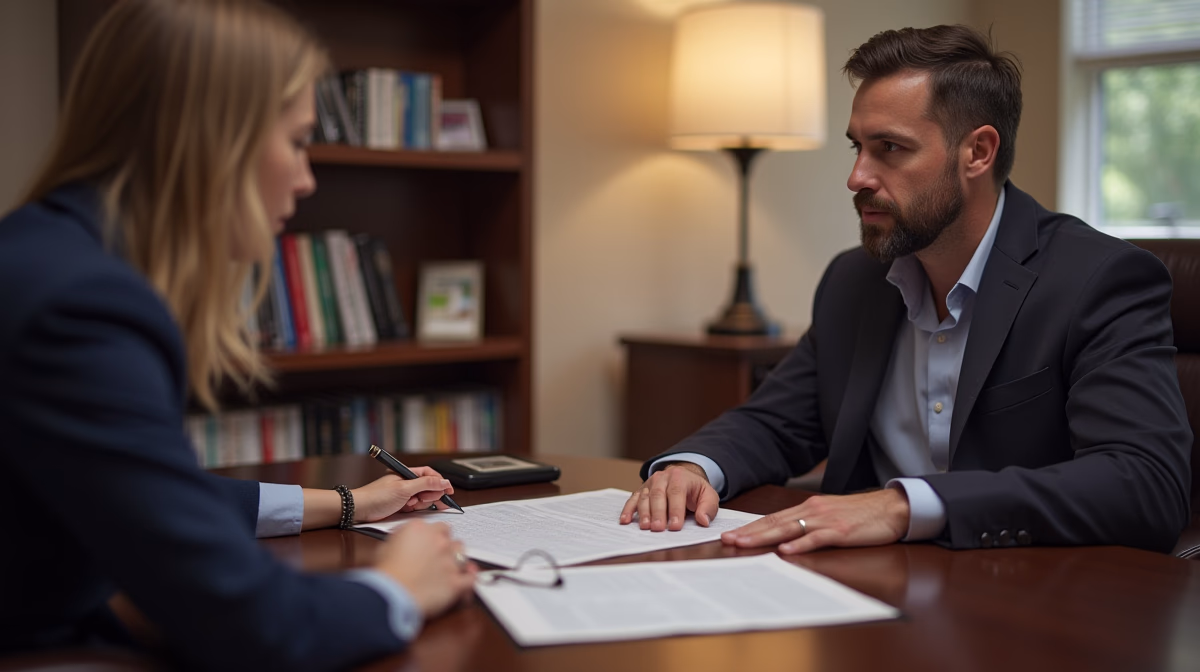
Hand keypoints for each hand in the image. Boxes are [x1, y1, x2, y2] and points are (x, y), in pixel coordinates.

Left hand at [353, 468, 454, 522]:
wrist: (360, 510)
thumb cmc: (377, 496)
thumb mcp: (404, 489)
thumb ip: (426, 484)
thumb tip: (444, 481)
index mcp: (407, 474)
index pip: (430, 474)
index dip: (440, 482)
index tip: (448, 491)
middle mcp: (406, 483)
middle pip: (429, 487)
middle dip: (428, 495)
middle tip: (419, 499)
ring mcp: (404, 494)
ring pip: (423, 498)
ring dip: (420, 503)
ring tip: (408, 505)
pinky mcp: (401, 505)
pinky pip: (415, 507)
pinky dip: (414, 509)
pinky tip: (406, 509)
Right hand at [374, 521, 476, 619]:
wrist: (390, 595)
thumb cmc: (384, 574)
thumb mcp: (384, 547)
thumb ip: (400, 538)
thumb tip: (404, 541)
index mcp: (419, 529)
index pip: (437, 526)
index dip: (433, 536)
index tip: (430, 542)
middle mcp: (438, 541)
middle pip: (451, 537)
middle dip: (446, 544)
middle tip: (438, 554)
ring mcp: (449, 561)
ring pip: (463, 553)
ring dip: (458, 558)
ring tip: (451, 566)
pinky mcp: (456, 582)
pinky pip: (471, 577)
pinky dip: (470, 578)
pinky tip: (468, 578)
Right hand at [618, 462, 718, 530]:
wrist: (682, 478)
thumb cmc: (695, 490)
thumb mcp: (708, 496)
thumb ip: (708, 508)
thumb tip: (703, 521)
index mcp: (680, 477)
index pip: (677, 493)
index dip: (675, 510)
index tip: (675, 526)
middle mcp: (662, 478)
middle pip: (658, 495)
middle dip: (658, 513)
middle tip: (658, 528)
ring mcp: (649, 484)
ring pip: (645, 497)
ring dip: (644, 513)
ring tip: (645, 527)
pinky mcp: (641, 491)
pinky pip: (632, 499)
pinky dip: (628, 510)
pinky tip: (625, 520)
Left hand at [721, 488, 910, 553]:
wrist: (893, 507)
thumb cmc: (863, 514)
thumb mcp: (831, 515)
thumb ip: (810, 523)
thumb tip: (787, 537)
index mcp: (809, 508)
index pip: (773, 518)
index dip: (751, 527)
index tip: (731, 535)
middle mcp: (813, 511)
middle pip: (774, 523)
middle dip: (749, 532)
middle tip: (726, 540)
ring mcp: (826, 520)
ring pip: (788, 529)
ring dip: (764, 537)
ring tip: (744, 544)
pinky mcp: (841, 531)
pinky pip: (816, 539)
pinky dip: (799, 545)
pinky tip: (785, 551)